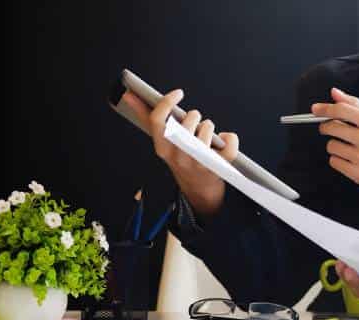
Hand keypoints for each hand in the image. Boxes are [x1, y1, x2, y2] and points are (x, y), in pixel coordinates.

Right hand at [122, 90, 239, 217]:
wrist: (199, 189)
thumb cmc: (180, 157)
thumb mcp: (162, 141)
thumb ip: (145, 117)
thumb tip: (128, 95)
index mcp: (163, 149)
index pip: (158, 121)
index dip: (167, 102)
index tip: (178, 93)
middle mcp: (179, 157)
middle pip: (185, 124)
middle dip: (193, 116)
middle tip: (195, 118)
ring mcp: (199, 163)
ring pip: (207, 132)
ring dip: (209, 126)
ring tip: (206, 131)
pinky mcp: (218, 168)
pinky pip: (229, 145)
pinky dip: (230, 138)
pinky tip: (223, 138)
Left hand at [312, 88, 358, 201]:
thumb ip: (356, 105)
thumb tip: (334, 94)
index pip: (342, 110)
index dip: (325, 109)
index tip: (316, 109)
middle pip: (331, 127)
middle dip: (327, 126)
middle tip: (331, 128)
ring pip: (331, 145)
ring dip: (335, 144)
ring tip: (349, 147)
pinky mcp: (356, 174)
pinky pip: (333, 161)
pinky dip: (338, 159)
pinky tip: (351, 158)